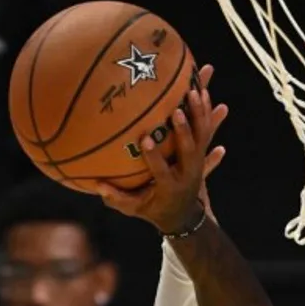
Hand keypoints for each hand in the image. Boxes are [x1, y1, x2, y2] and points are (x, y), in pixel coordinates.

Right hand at [96, 74, 227, 234]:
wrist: (183, 217)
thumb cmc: (153, 209)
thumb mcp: (134, 208)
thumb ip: (117, 198)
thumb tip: (97, 186)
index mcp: (170, 187)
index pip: (163, 172)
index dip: (154, 157)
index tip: (144, 140)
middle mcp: (188, 174)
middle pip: (190, 150)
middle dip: (184, 131)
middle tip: (177, 110)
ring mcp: (197, 162)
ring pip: (203, 136)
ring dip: (200, 113)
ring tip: (196, 88)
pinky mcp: (201, 152)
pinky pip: (207, 129)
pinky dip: (207, 112)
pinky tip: (205, 89)